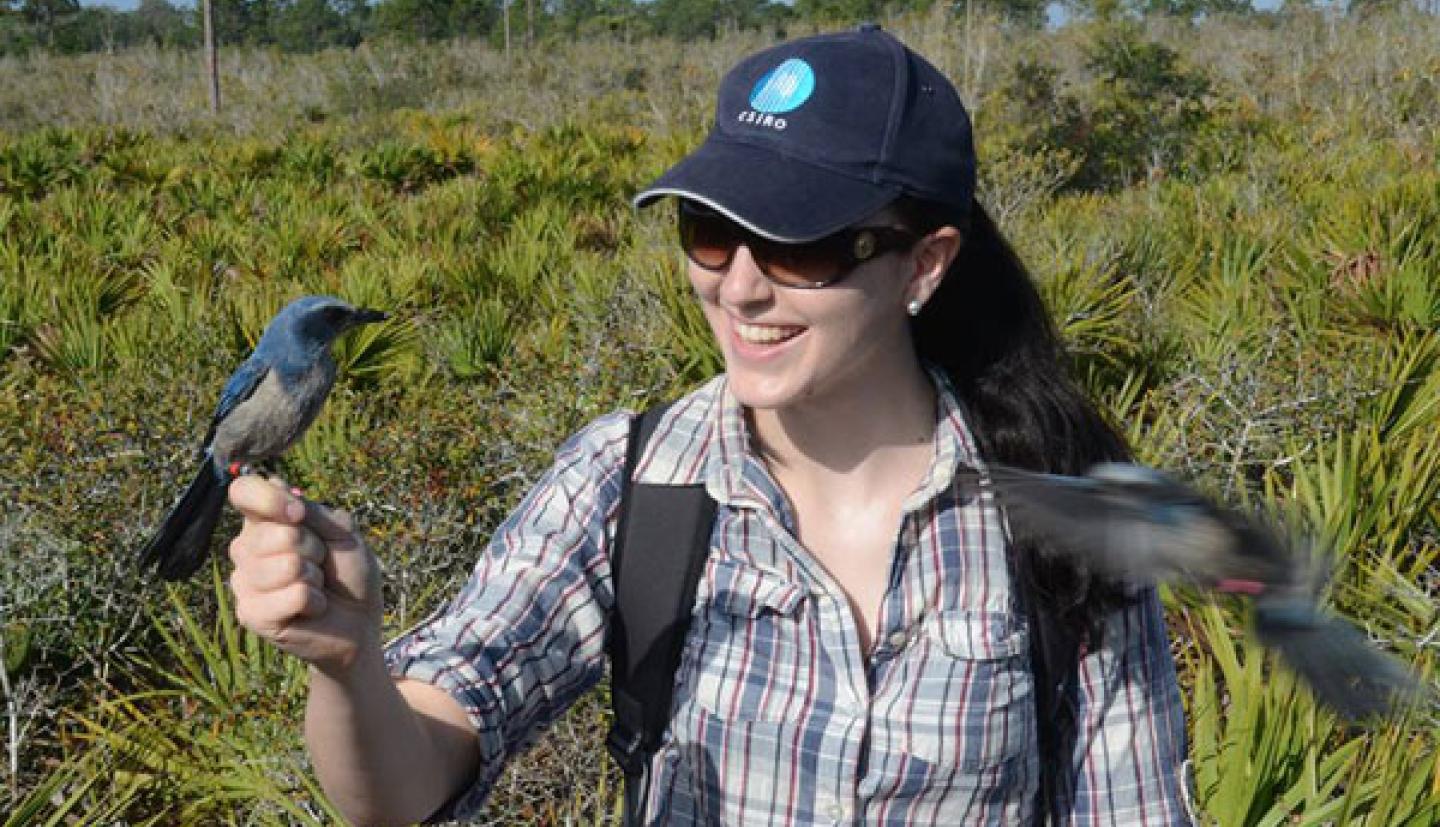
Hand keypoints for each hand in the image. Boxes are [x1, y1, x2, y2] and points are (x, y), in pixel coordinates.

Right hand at [228, 475, 383, 675]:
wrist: (359, 621)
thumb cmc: (348, 574)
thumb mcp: (342, 531)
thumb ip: (311, 510)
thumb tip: (275, 483)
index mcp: (264, 522)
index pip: (243, 492)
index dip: (270, 499)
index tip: (299, 514)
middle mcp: (246, 549)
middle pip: (274, 533)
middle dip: (312, 548)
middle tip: (320, 564)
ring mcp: (244, 582)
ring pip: (286, 565)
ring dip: (314, 577)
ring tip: (315, 586)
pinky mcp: (251, 614)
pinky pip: (293, 595)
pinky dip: (314, 600)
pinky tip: (311, 609)